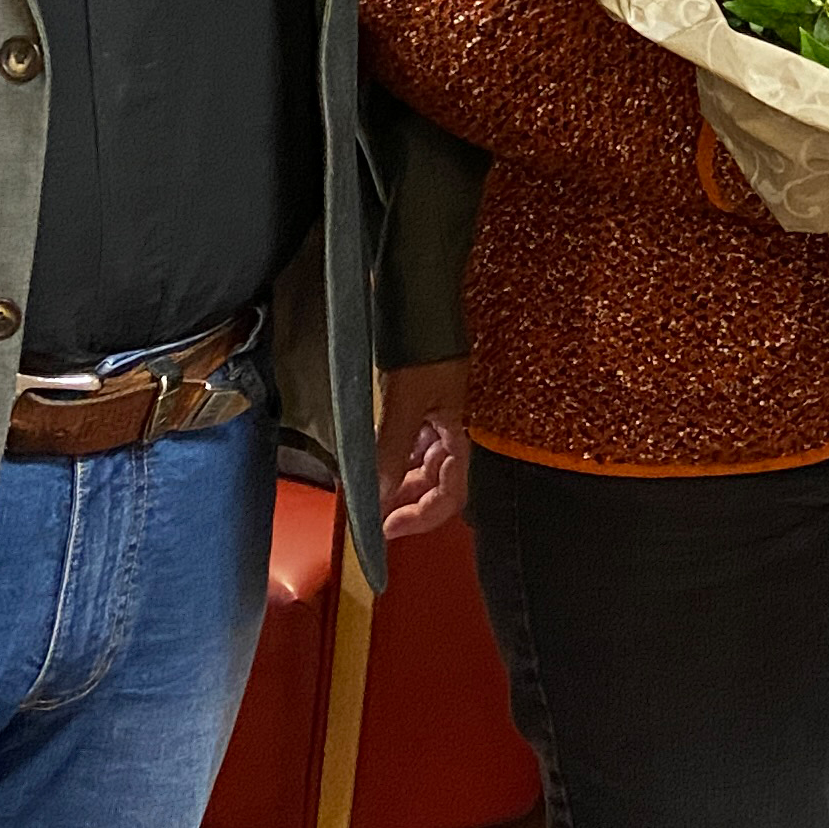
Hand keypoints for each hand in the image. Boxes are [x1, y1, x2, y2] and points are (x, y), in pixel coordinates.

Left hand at [378, 362, 471, 540]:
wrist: (423, 298)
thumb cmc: (423, 350)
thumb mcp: (405, 402)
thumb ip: (391, 452)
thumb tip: (374, 496)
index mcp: (462, 435)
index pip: (451, 496)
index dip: (421, 518)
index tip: (385, 529)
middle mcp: (454, 431)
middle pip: (436, 485)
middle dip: (404, 503)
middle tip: (370, 515)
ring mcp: (439, 417)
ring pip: (420, 466)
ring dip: (395, 482)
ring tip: (367, 492)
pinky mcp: (423, 402)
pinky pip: (410, 443)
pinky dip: (391, 457)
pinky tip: (370, 461)